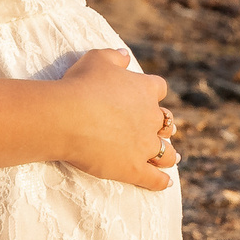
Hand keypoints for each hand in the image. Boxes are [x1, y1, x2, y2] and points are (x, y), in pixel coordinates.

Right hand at [57, 49, 174, 190]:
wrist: (67, 117)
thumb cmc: (80, 85)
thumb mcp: (97, 59)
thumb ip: (114, 57)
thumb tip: (126, 56)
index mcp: (145, 90)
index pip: (158, 88)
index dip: (153, 92)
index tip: (147, 96)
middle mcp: (151, 118)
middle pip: (166, 122)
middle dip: (164, 126)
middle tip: (164, 130)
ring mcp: (145, 145)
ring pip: (167, 152)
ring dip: (169, 155)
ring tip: (171, 158)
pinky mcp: (134, 168)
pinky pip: (154, 178)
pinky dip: (161, 182)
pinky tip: (165, 184)